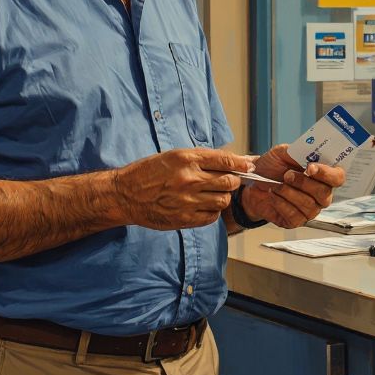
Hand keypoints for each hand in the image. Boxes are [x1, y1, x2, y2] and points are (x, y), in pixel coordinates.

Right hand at [113, 148, 253, 230]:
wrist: (126, 195)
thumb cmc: (149, 172)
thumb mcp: (173, 156)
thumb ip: (202, 158)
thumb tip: (232, 160)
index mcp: (186, 159)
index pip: (225, 159)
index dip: (241, 162)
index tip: (249, 164)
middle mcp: (189, 179)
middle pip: (230, 181)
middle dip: (233, 180)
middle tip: (227, 180)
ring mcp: (187, 201)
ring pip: (223, 200)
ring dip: (222, 196)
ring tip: (211, 193)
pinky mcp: (184, 219)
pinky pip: (212, 217)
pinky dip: (212, 211)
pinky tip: (203, 205)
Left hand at [240, 144, 345, 228]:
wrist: (254, 183)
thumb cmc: (272, 167)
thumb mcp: (282, 153)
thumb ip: (296, 150)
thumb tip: (307, 149)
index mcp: (323, 176)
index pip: (338, 177)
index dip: (327, 174)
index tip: (310, 168)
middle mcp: (321, 195)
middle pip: (324, 193)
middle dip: (303, 183)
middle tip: (287, 175)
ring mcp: (310, 210)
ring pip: (308, 205)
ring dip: (288, 192)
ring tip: (276, 185)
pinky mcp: (296, 221)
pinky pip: (294, 216)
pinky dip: (280, 203)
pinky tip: (273, 195)